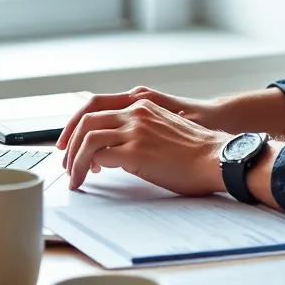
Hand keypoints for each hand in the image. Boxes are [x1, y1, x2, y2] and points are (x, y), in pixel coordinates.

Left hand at [60, 96, 228, 194]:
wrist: (218, 158)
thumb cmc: (196, 152)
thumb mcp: (164, 129)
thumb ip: (140, 131)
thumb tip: (116, 150)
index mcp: (141, 104)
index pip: (96, 106)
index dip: (77, 125)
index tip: (69, 143)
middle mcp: (136, 112)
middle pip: (86, 120)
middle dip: (70, 143)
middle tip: (66, 163)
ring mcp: (135, 130)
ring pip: (88, 138)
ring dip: (74, 159)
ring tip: (73, 177)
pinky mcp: (136, 151)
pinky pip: (99, 156)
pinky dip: (85, 168)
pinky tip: (87, 180)